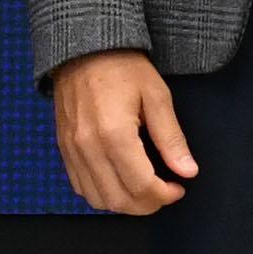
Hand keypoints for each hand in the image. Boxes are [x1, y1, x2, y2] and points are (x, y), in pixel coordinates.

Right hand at [48, 49, 197, 216]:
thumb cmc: (123, 67)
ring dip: (125, 203)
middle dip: (148, 205)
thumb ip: (171, 138)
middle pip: (119, 200)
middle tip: (165, 191)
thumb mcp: (156, 96)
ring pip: (98, 199)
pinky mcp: (64, 149)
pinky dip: (102, 194)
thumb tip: (188, 171)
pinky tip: (119, 181)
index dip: (165, 195)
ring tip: (144, 189)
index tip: (178, 187)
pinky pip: (80, 187)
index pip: (141, 186)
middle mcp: (88, 148)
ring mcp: (72, 150)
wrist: (83, 48)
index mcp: (114, 134)